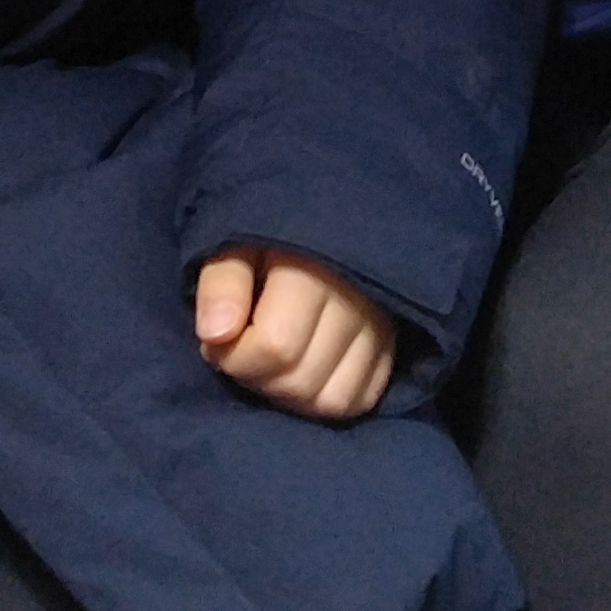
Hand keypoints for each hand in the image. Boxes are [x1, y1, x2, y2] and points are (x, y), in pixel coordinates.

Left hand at [193, 246, 392, 420]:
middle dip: (258, 378)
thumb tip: (216, 335)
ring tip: (272, 364)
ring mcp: (382, 326)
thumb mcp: (235, 240)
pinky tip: (304, 374)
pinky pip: (362, 398)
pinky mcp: (394, 345)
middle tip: (241, 350)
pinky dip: (327, 398)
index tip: (217, 338)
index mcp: (313, 270)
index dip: (234, 356)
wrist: (331, 211)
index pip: (276, 347)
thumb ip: (222, 283)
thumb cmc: (272, 229)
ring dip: (292, 395)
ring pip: (334, 399)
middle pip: (302, 381)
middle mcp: (356, 302)